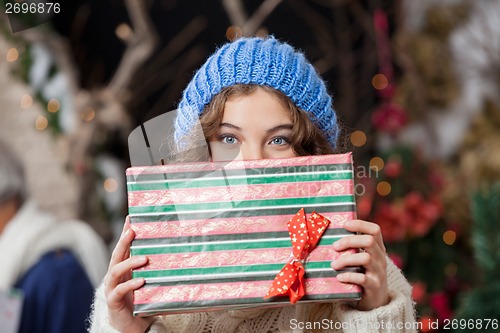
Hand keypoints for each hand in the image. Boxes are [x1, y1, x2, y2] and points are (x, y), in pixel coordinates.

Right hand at [104, 216, 153, 332]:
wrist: (131, 325)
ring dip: (129, 262)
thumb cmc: (141, 299)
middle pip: (117, 254)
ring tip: (144, 258)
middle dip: (123, 241)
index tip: (132, 217)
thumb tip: (176, 252)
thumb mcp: (149, 281)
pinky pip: (119, 290)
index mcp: (123, 267)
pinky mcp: (113, 301)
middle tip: (133, 230)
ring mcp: (112, 287)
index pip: (124, 246)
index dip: (126, 231)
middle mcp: (115, 274)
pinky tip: (141, 281)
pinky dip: (130, 284)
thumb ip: (155, 269)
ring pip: (116, 270)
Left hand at [331, 219, 388, 310]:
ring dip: (346, 259)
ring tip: (334, 264)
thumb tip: (331, 235)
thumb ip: (353, 248)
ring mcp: (379, 273)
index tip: (345, 224)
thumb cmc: (363, 275)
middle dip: (349, 241)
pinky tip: (339, 277)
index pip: (375, 230)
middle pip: (369, 241)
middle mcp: (381, 258)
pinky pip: (363, 278)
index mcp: (378, 249)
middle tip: (334, 247)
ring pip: (366, 258)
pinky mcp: (374, 286)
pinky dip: (349, 276)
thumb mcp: (362, 260)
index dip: (360, 224)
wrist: (376, 302)